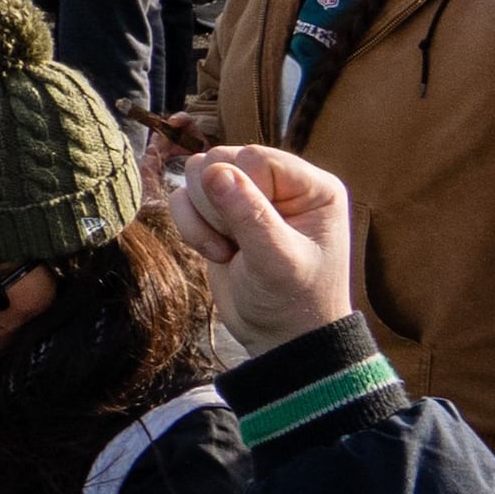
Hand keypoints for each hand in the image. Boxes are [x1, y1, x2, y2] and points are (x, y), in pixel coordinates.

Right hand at [170, 142, 360, 356]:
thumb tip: (212, 171)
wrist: (280, 337)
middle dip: (218, 205)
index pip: (255, 156)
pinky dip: (191, 227)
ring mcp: (249, 195)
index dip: (240, 188)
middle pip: (220, 158)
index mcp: (311, 187)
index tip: (251, 229)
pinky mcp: (220, 212)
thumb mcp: (277, 262)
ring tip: (230, 249)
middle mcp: (281, 184)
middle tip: (240, 243)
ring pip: (196, 174)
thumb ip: (249, 215)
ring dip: (202, 217)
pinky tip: (219, 253)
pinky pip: (184, 197)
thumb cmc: (294, 303)